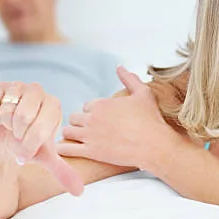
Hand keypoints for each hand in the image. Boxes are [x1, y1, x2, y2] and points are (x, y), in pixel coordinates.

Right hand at [0, 81, 83, 195]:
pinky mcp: (0, 86)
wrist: (5, 141)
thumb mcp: (45, 159)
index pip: (39, 128)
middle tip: (18, 136)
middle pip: (22, 116)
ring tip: (10, 126)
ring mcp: (19, 86)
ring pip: (7, 110)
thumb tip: (79, 192)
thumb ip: (63, 171)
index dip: (28, 145)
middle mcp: (38, 91)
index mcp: (54, 105)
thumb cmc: (28, 146)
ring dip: (5, 126)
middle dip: (16, 135)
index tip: (27, 149)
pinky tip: (0, 117)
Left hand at [57, 66, 177, 169]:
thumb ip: (129, 78)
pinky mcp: (91, 152)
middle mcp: (93, 118)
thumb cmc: (151, 119)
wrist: (155, 145)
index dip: (92, 112)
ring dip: (71, 134)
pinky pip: (67, 149)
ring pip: (68, 131)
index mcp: (102, 103)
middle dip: (80, 122)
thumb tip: (119, 67)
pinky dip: (63, 149)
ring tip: (77, 139)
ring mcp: (90, 135)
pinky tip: (65, 150)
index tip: (99, 118)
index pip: (86, 105)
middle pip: (74, 117)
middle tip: (87, 130)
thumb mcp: (143, 93)